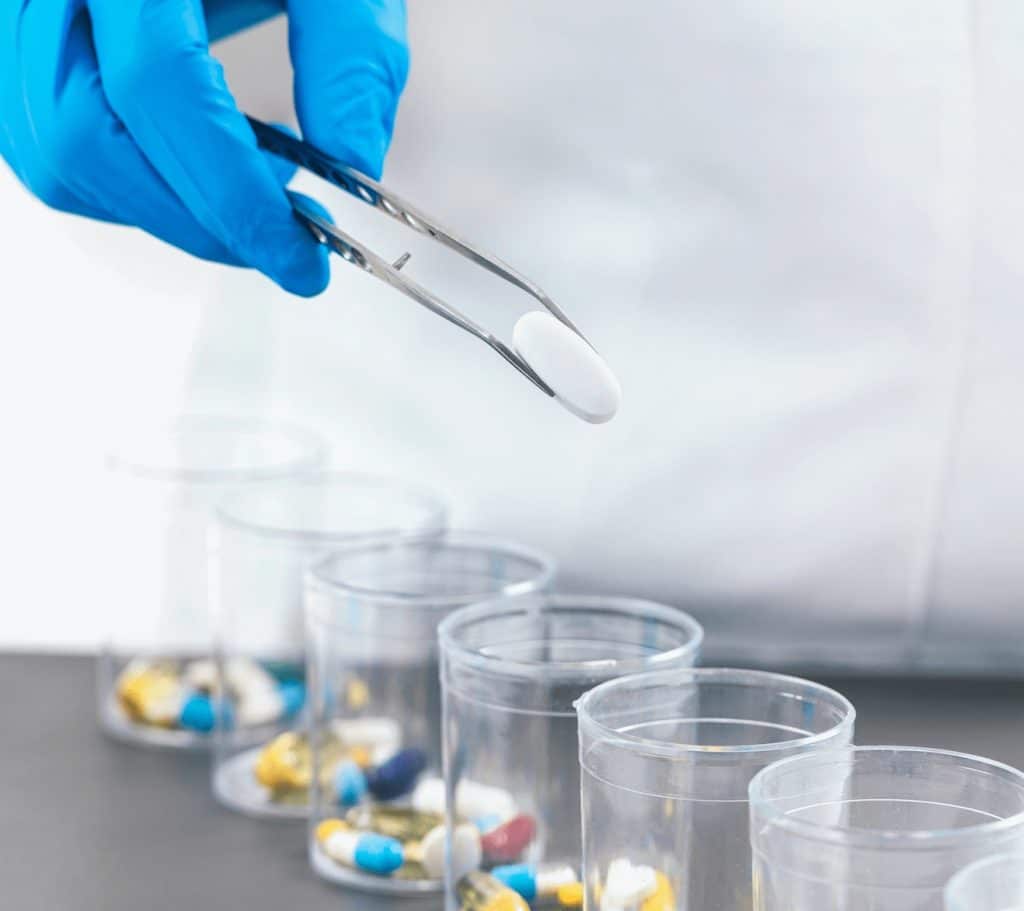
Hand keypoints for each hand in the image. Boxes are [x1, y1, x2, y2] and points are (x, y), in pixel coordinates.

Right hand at [0, 0, 408, 296]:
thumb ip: (351, 50)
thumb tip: (353, 161)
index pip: (158, 85)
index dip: (229, 189)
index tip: (296, 253)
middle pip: (84, 135)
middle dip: (194, 219)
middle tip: (275, 246)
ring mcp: (16, 7)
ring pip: (50, 151)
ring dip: (155, 209)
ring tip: (239, 204)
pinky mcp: (17, 35)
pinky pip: (37, 138)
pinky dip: (119, 182)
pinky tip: (186, 175)